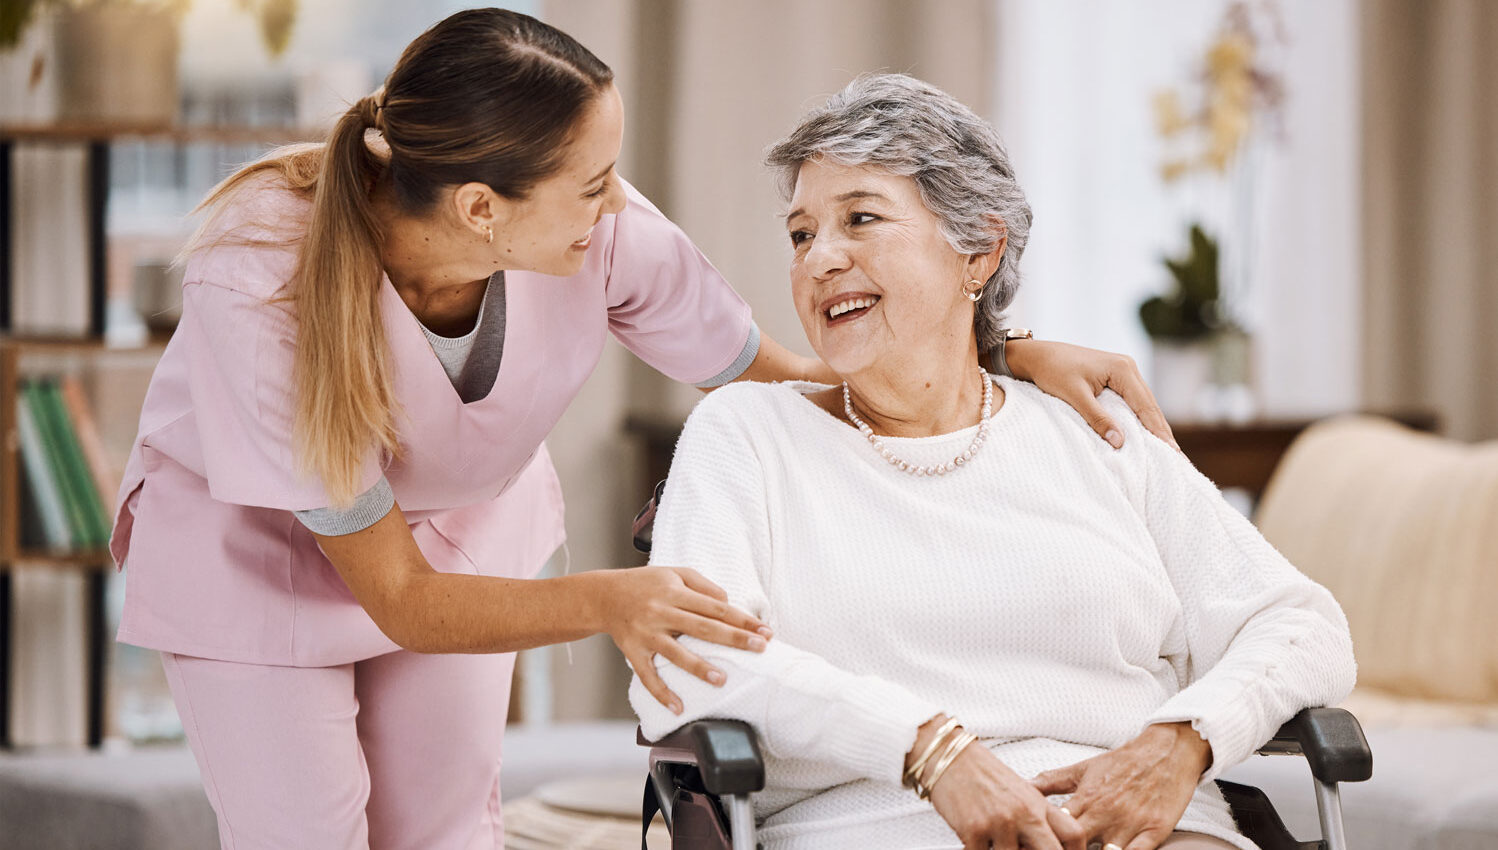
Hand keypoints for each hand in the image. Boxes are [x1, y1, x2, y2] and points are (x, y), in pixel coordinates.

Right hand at [595, 566, 771, 712]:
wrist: (603, 596)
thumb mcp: (675, 572)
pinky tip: (678, 707)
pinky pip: (648, 676)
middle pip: (703, 628)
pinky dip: (662, 693)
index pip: (716, 607)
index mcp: (675, 592)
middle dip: (734, 639)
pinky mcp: (633, 653)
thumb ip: (704, 585)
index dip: (742, 619)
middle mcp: (661, 613)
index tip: (765, 630)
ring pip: (676, 653)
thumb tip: (727, 602)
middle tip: (759, 649)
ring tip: (721, 680)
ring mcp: (647, 635)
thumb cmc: (644, 584)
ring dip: (699, 668)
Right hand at [909, 718, 1084, 849]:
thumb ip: (1036, 818)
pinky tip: (976, 842)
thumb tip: (1044, 843)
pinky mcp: (973, 830)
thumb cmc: (982, 774)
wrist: (949, 757)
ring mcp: (999, 823)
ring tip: (995, 842)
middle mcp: (1023, 814)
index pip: (1074, 835)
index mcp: (1038, 804)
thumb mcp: (1020, 792)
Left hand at [1003, 339, 1178, 450]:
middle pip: (1150, 405)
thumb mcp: (1074, 396)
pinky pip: (1133, 401)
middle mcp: (1128, 368)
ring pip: (1144, 404)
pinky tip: (1146, 434)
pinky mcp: (1116, 377)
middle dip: (1161, 430)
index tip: (1172, 451)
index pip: (1146, 406)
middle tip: (1176, 456)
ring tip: (1166, 450)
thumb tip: (1120, 442)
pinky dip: (1140, 418)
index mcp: (1122, 369)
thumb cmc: (1053, 371)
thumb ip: (1098, 419)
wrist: (1039, 355)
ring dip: (1153, 425)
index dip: (1158, 430)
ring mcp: (1124, 371)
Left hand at [1030, 723, 1211, 849]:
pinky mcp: (1154, 832)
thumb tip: (1023, 786)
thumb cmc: (1123, 761)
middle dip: (1066, 849)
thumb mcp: (1083, 768)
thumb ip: (1051, 781)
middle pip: (1075, 845)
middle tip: (1059, 848)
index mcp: (1085, 799)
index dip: (1045, 839)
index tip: (1039, 842)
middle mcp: (1104, 814)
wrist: (1166, 750)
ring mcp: (1129, 825)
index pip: (1055, 828)